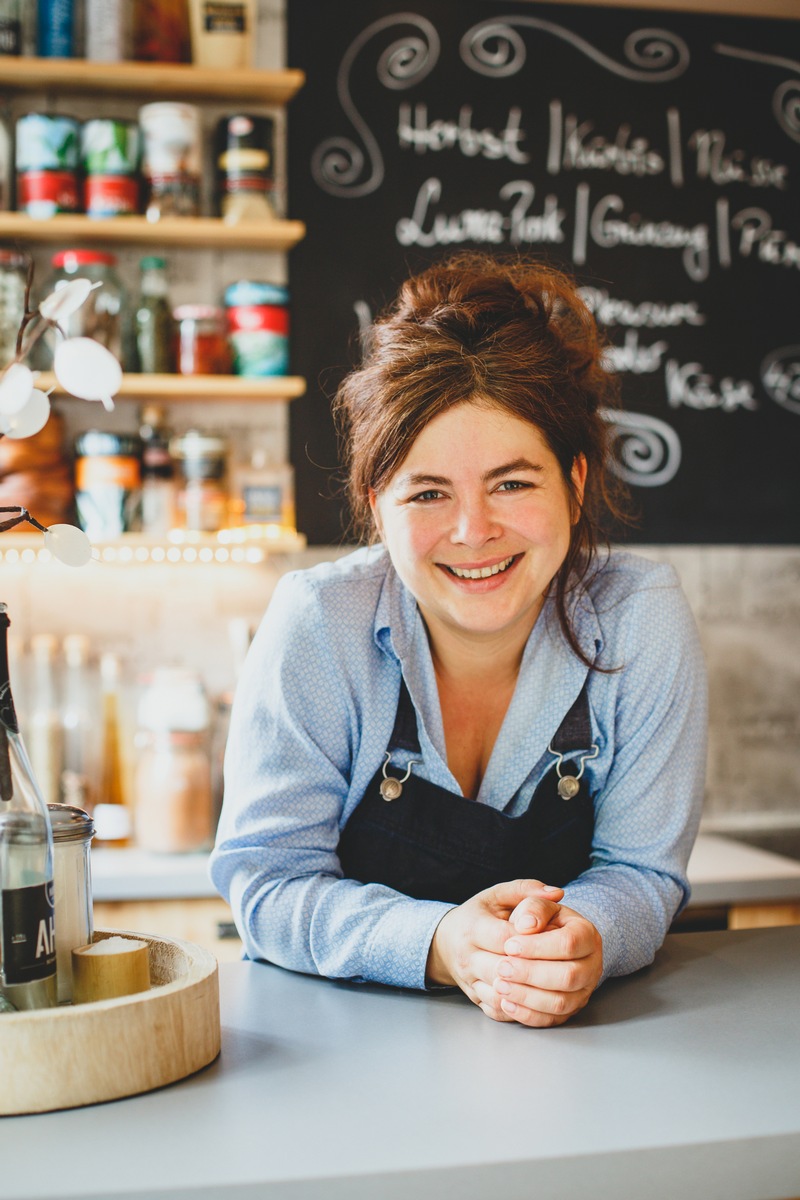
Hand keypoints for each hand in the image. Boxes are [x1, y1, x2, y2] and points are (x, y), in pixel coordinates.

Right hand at [425, 879, 564, 1015]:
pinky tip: (540, 1001)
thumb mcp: (497, 895)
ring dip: (528, 994)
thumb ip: (527, 890)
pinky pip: (498, 1010)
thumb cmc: (478, 915)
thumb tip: (557, 893)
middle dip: (533, 970)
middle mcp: (466, 956)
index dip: (531, 941)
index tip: (555, 937)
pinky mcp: (475, 998)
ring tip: (555, 985)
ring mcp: (469, 981)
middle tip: (562, 966)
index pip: (503, 937)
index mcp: (472, 927)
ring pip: (500, 995)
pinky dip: (520, 1010)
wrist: (447, 941)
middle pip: (501, 969)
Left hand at [478, 904, 602, 1027]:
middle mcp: (592, 965)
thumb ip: (533, 907)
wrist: (548, 940)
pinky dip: (527, 1014)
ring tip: (499, 985)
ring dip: (527, 996)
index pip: (568, 943)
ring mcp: (583, 991)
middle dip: (530, 973)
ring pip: (560, 1002)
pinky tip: (506, 1002)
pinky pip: (551, 1019)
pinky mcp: (570, 1010)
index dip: (537, 946)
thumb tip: (525, 924)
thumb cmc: (541, 921)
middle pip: (568, 976)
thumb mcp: (538, 905)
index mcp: (587, 934)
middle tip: (501, 967)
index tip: (509, 945)